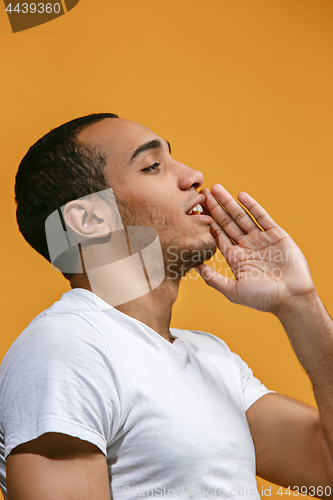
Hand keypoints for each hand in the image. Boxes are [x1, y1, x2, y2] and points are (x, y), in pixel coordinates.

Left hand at [196, 184, 315, 313]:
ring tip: (217, 189)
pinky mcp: (276, 235)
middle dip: (215, 208)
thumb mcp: (232, 290)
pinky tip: (240, 196)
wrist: (292, 298)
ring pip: (241, 217)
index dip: (207, 222)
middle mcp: (246, 246)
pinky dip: (252, 206)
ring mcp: (261, 239)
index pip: (217, 235)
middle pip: (227, 223)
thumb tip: (194, 266)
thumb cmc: (263, 299)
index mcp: (235, 258)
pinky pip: (262, 217)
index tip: (195, 209)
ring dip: (229, 203)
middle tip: (202, 193)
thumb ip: (213, 278)